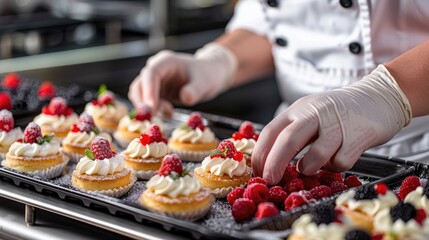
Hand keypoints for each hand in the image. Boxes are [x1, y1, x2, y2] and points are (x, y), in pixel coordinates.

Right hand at [128, 44, 236, 115]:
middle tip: (154, 117)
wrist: (210, 74)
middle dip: (144, 103)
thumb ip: (195, 90)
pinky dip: (155, 111)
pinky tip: (169, 114)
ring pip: (140, 96)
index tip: (152, 108)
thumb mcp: (205, 83)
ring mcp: (154, 81)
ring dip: (150, 108)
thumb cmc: (207, 75)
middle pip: (139, 85)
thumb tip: (185, 97)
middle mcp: (156, 69)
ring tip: (169, 113)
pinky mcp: (156, 91)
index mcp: (166, 62)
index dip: (148, 91)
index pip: (150, 74)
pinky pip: (148, 102)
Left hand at [252, 65, 411, 184]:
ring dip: (308, 168)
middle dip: (274, 164)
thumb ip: (292, 132)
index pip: (271, 131)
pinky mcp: (359, 135)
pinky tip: (338, 158)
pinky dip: (335, 167)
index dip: (260, 154)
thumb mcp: (310, 114)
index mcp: (299, 109)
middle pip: (287, 141)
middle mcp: (315, 113)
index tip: (257, 172)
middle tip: (270, 180)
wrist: (379, 96)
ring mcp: (338, 124)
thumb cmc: (338, 111)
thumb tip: (269, 160)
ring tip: (309, 167)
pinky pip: (340, 162)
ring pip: (315, 155)